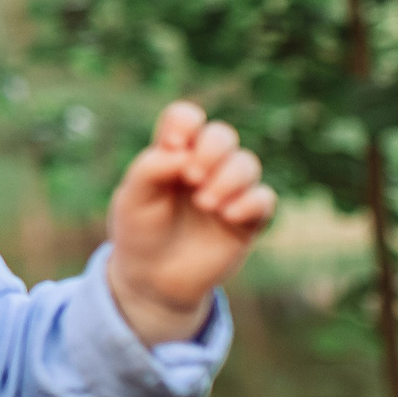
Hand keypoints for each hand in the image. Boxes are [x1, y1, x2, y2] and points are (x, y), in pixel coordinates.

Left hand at [105, 100, 276, 345]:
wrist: (152, 278)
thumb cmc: (139, 230)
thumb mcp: (133, 198)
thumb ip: (152, 169)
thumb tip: (185, 153)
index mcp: (173, 153)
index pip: (187, 118)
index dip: (185, 123)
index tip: (172, 146)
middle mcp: (204, 166)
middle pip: (222, 135)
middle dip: (211, 150)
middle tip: (191, 177)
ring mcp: (228, 190)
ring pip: (247, 164)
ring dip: (228, 178)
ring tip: (206, 203)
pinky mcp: (247, 219)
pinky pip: (264, 198)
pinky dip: (249, 202)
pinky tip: (228, 216)